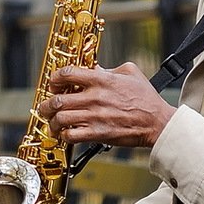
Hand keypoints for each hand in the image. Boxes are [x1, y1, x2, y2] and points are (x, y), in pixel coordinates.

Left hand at [45, 63, 174, 147]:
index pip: (67, 74)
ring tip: (53, 122)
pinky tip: (66, 134)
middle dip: (46, 104)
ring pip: (59, 119)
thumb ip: (109, 68)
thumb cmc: (146, 98)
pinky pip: (70, 135)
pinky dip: (63, 135)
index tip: (54, 83)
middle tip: (47, 107)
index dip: (54, 78)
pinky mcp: (97, 133)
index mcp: (101, 80)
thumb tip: (92, 67)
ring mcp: (94, 116)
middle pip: (57, 99)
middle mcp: (94, 97)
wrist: (157, 122)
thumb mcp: (130, 73)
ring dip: (52, 121)